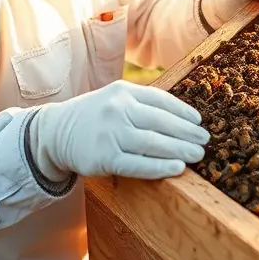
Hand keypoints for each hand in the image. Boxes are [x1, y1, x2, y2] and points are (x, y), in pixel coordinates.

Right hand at [29, 81, 208, 180]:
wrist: (53, 133)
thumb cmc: (92, 117)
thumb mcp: (114, 99)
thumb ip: (141, 104)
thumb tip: (181, 117)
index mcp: (123, 91)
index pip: (161, 100)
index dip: (183, 111)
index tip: (199, 121)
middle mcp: (117, 110)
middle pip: (161, 122)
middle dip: (187, 132)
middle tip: (205, 141)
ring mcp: (110, 134)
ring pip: (153, 143)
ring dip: (180, 149)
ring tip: (197, 154)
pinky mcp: (103, 158)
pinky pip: (138, 164)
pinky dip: (160, 166)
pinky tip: (177, 168)